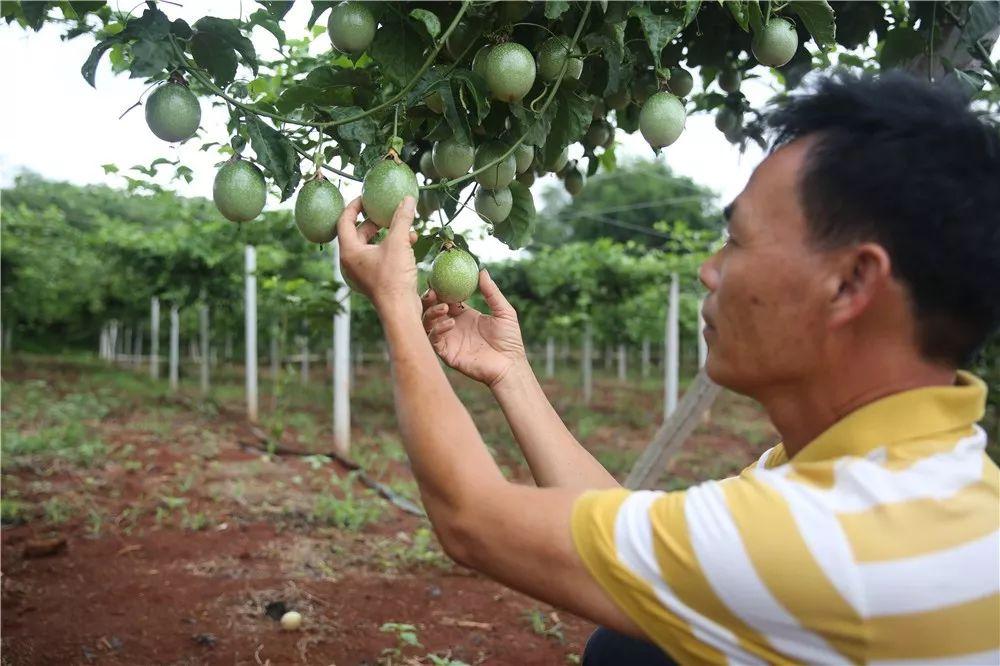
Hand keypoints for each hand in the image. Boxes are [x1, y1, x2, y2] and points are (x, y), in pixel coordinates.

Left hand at [337, 195, 419, 314]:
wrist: (400, 311)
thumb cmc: (393, 278)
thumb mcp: (398, 243)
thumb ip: (402, 219)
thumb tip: (407, 198)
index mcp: (349, 252)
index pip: (344, 221)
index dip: (354, 206)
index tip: (366, 197)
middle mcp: (351, 262)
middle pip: (358, 233)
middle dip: (373, 220)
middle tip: (384, 210)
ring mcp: (363, 272)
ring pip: (372, 246)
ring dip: (387, 234)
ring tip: (402, 225)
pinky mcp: (375, 279)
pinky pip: (380, 256)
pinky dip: (392, 247)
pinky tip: (411, 241)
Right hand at [421, 270, 526, 386]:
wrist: (509, 365)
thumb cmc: (510, 340)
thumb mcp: (503, 311)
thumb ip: (491, 292)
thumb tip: (482, 270)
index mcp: (464, 315)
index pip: (446, 298)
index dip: (440, 287)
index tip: (437, 276)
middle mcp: (453, 326)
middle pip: (432, 309)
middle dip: (428, 299)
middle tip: (432, 291)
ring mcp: (448, 339)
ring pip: (428, 323)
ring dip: (432, 312)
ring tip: (444, 307)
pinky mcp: (446, 353)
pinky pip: (434, 339)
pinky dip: (438, 329)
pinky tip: (451, 323)